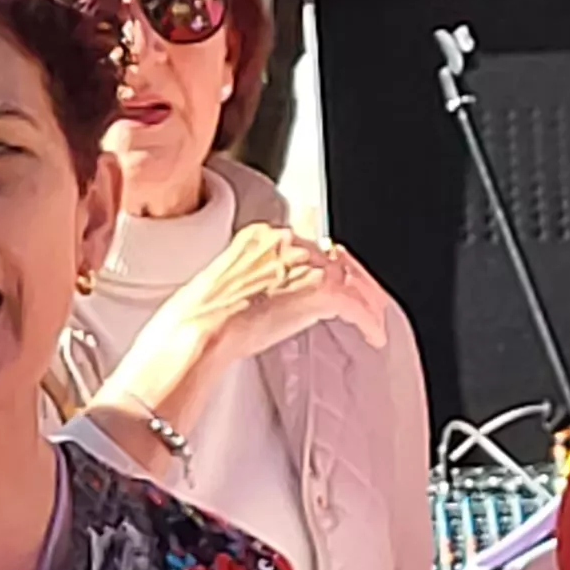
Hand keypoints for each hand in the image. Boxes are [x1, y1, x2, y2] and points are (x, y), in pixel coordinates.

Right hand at [150, 225, 393, 370]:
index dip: (322, 263)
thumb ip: (248, 281)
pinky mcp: (321, 291)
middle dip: (349, 280)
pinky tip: (372, 334)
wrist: (200, 331)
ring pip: (351, 278)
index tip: (329, 275)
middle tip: (361, 299)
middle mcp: (286, 242)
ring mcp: (305, 263)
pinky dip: (368, 321)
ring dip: (365, 300)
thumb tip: (258, 299)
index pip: (305, 244)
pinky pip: (356, 304)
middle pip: (333, 257)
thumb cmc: (197, 317)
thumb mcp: (220, 284)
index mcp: (259, 236)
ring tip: (372, 318)